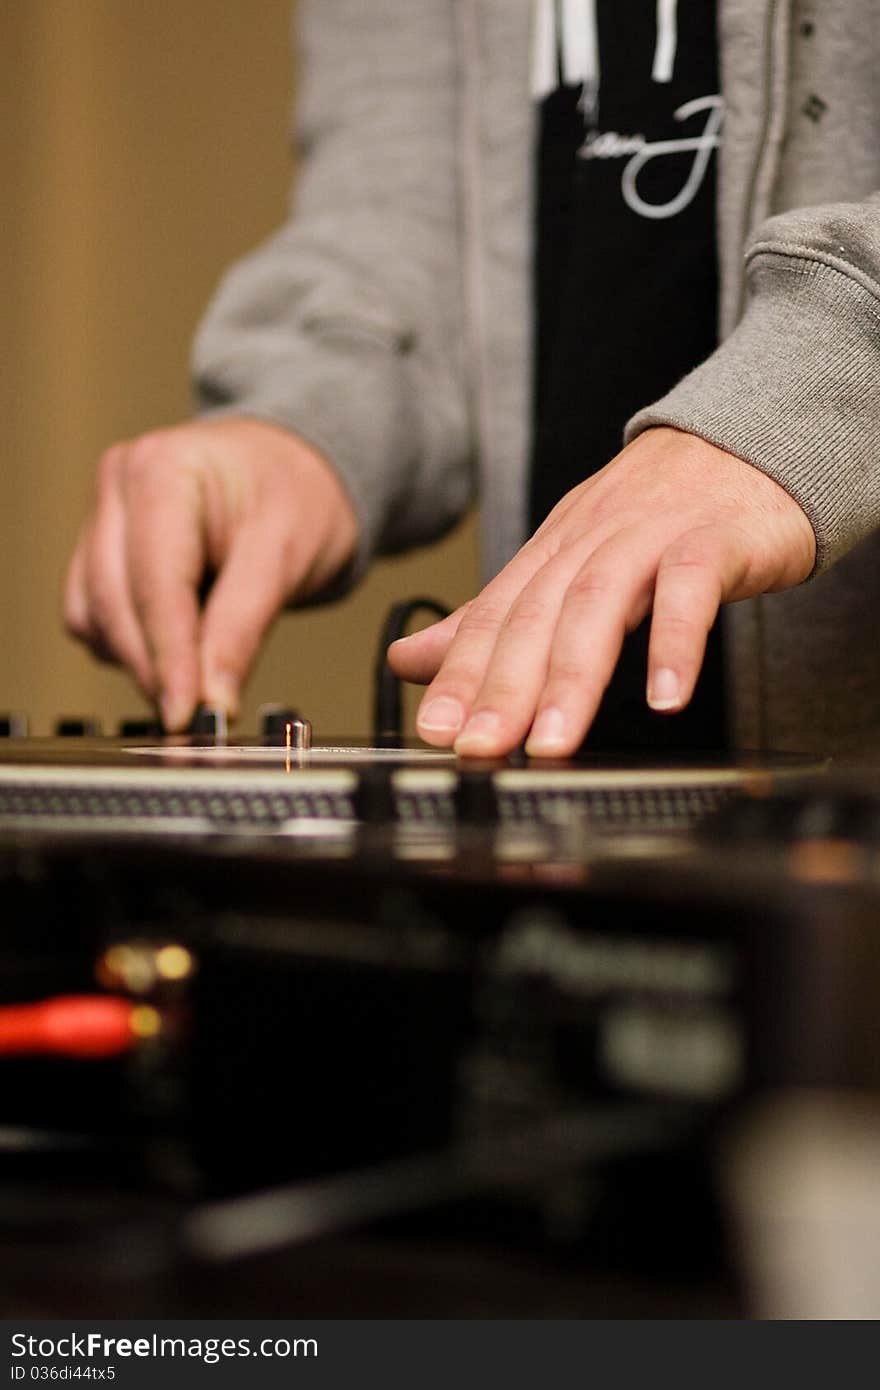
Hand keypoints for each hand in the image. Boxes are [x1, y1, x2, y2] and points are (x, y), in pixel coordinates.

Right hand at [63, 417, 358, 729]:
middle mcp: (118, 487)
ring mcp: (101, 519)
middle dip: (155, 668)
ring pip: (93, 618)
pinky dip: (129, 647)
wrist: (294, 470)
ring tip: (201, 665)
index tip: (186, 714)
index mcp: (162, 470)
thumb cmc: (296, 492)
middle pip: (112, 604)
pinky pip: (93, 620)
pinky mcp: (98, 554)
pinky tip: (178, 643)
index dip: (168, 657)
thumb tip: (213, 699)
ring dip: (139, 659)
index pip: (154, 582)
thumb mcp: (288, 553)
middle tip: (200, 716)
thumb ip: (245, 625)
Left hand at [388, 427, 815, 757]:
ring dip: (571, 678)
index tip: (436, 731)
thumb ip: (494, 617)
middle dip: (502, 687)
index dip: (460, 673)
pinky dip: (677, 643)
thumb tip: (408, 659)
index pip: (494, 617)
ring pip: (599, 604)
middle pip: (536, 615)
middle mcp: (591, 540)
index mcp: (552, 551)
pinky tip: (666, 697)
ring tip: (552, 741)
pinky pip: (692, 588)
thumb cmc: (659, 512)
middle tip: (479, 747)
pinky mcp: (717, 538)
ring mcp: (652, 535)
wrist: (750, 442)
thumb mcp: (568, 559)